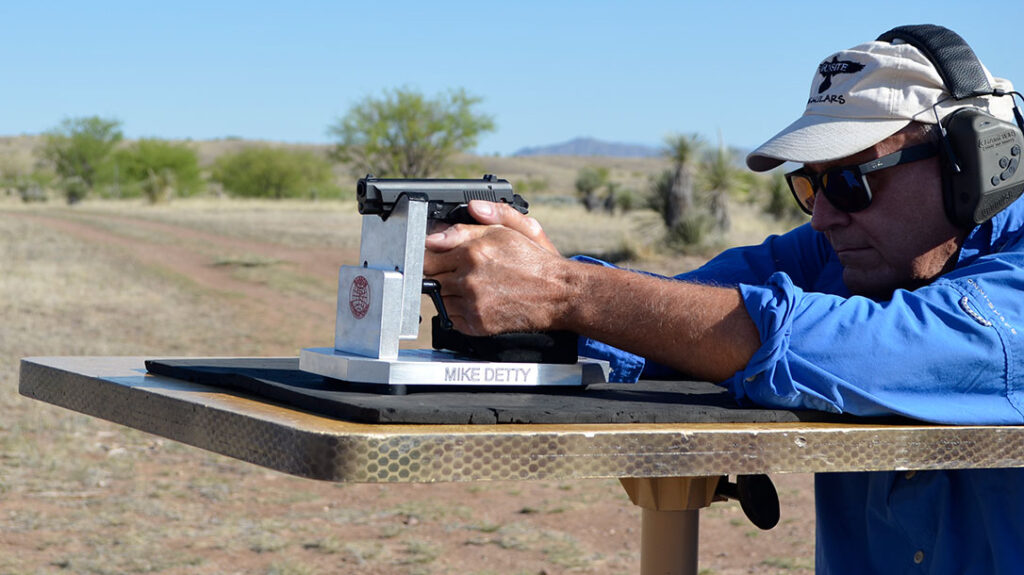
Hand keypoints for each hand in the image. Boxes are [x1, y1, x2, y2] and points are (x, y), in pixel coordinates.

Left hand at [423, 201, 568, 335]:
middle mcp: (469, 278)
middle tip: (459, 271)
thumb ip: (470, 226)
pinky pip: (450, 317)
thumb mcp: (508, 230)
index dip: (432, 255)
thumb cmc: (535, 261)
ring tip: (473, 286)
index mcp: (473, 252)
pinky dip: (457, 310)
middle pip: (430, 277)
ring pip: (439, 298)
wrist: (559, 293)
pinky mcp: (477, 324)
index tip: (438, 256)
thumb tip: (439, 232)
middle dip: (440, 272)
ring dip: (448, 293)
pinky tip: (476, 301)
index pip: (427, 255)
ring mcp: (472, 303)